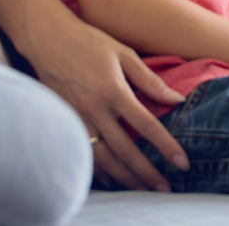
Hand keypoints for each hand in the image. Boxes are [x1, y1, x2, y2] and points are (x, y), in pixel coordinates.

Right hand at [24, 15, 188, 191]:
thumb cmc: (90, 42)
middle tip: (165, 188)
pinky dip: (97, 169)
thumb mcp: (124, 54)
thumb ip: (150, 80)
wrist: (47, 39)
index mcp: (114, 91)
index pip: (146, 125)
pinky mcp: (64, 121)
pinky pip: (82, 152)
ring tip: (142, 188)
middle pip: (125, 150)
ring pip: (102, 157)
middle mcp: (95, 110)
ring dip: (123, 176)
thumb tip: (176, 99)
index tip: (182, 162)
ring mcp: (77, 118)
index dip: (165, 146)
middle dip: (146, 172)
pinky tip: (111, 178)